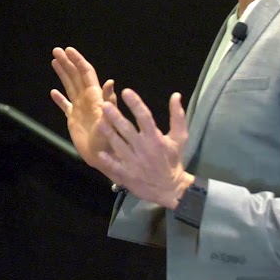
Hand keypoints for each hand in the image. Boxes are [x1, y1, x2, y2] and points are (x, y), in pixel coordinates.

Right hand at [50, 47, 118, 166]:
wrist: (103, 157)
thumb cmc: (109, 140)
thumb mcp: (110, 119)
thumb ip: (109, 101)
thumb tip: (110, 82)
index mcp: (95, 96)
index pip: (86, 73)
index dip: (77, 61)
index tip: (68, 50)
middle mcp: (87, 99)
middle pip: (76, 76)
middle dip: (67, 63)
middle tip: (56, 50)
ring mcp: (80, 108)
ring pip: (70, 86)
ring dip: (62, 74)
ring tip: (54, 61)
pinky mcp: (74, 120)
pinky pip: (65, 106)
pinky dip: (59, 99)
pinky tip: (53, 92)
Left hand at [95, 87, 191, 209]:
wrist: (171, 188)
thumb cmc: (173, 160)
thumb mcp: (180, 138)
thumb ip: (177, 116)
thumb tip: (176, 95)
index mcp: (156, 138)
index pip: (144, 117)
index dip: (135, 103)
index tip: (126, 91)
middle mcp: (144, 148)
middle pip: (127, 130)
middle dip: (115, 116)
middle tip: (104, 104)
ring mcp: (134, 162)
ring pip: (118, 145)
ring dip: (108, 133)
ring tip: (98, 121)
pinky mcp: (128, 175)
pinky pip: (115, 166)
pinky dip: (108, 160)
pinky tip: (100, 151)